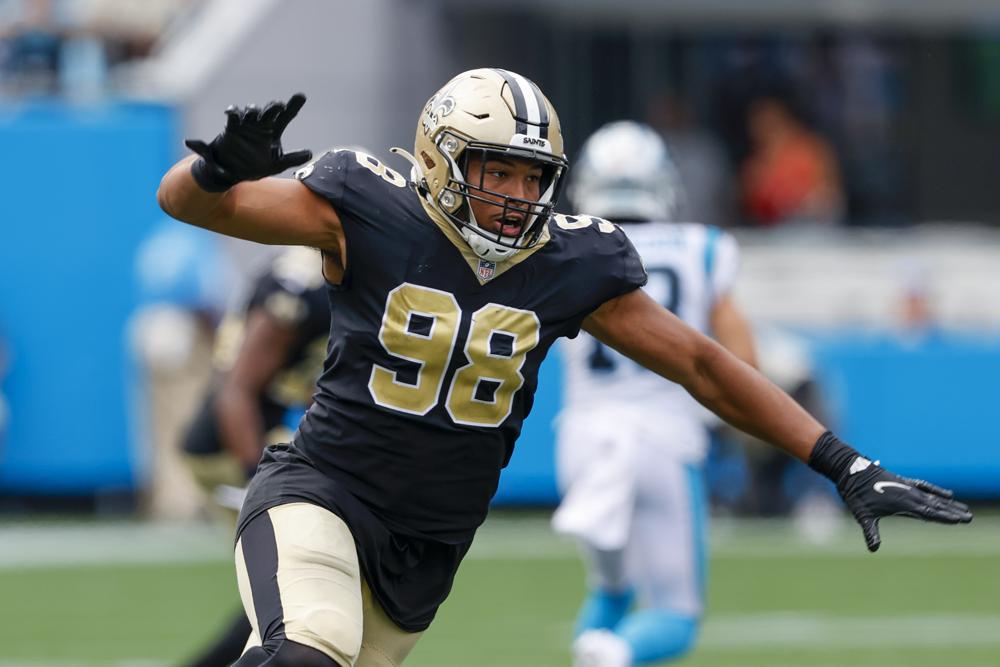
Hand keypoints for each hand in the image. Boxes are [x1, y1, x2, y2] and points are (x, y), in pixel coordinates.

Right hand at [185, 93, 312, 191]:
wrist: (232, 174)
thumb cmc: (253, 168)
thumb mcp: (275, 165)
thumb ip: (292, 159)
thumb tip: (310, 153)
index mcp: (273, 132)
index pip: (286, 116)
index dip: (293, 106)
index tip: (301, 96)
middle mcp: (261, 125)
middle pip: (269, 110)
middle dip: (274, 106)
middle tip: (279, 106)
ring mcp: (246, 125)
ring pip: (252, 111)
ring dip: (254, 109)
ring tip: (255, 113)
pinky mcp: (232, 128)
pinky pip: (233, 116)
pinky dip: (234, 111)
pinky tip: (233, 113)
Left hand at [836, 458, 971, 551]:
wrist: (850, 469)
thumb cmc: (855, 493)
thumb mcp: (862, 515)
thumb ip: (870, 532)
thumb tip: (873, 549)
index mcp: (903, 503)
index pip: (929, 512)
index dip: (944, 517)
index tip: (959, 520)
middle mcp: (909, 494)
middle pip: (935, 505)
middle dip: (952, 512)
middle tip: (969, 517)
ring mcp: (907, 487)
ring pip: (933, 496)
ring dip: (948, 503)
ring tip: (963, 508)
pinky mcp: (903, 481)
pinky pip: (925, 486)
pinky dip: (936, 490)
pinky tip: (947, 493)